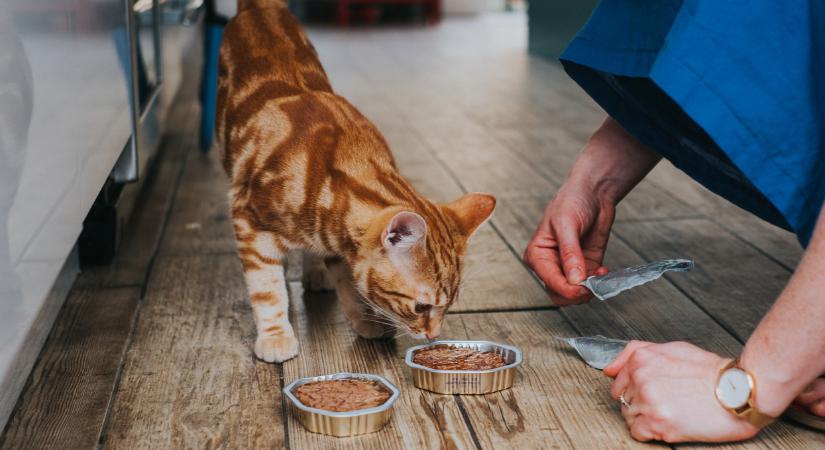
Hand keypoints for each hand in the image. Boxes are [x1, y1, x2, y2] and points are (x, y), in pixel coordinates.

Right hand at [523, 117, 660, 305]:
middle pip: (559, 293)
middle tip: (592, 285)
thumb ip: (570, 254)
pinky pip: (590, 285)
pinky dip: (599, 284)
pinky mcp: (586, 267)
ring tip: (600, 275)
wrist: (594, 192)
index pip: (550, 282)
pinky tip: (604, 271)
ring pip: (574, 294)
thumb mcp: (567, 225)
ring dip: (589, 290)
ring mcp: (569, 268)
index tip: (582, 287)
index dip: (567, 289)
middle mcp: (550, 265)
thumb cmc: (572, 201)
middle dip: (576, 294)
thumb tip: (574, 280)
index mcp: (537, 255)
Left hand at [605, 341, 760, 442]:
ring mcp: (648, 400)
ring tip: (670, 412)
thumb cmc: (709, 372)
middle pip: (623, 400)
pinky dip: (649, 432)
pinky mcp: (658, 422)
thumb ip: (635, 353)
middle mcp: (641, 378)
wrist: (738, 391)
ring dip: (645, 418)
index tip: (652, 392)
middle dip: (640, 403)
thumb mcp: (672, 349)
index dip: (634, 389)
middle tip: (665, 402)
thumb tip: (609, 369)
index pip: (617, 381)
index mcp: (641, 359)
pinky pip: (637, 432)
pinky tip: (669, 423)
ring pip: (629, 416)